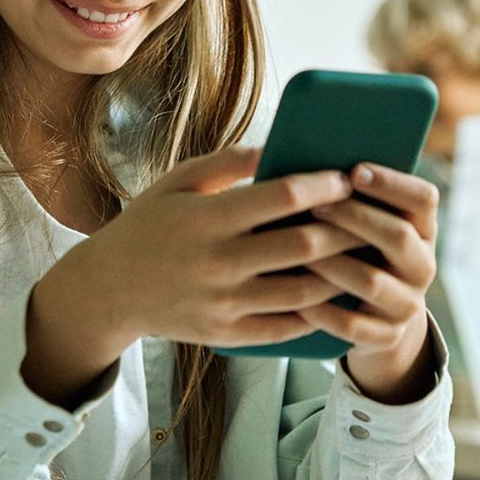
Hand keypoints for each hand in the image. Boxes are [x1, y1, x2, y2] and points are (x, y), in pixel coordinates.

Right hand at [66, 145, 367, 351]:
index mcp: (207, 219)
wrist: (109, 288)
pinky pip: (286, 327)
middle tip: (370, 216)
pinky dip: (317, 311)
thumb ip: (229, 161)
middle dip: (345, 229)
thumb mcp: (178, 180)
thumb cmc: (150, 223)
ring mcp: (224, 303)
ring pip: (303, 292)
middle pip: (302, 247)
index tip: (345, 177)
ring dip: (341, 272)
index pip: (280, 198)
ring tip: (363, 255)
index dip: (321, 186)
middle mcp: (217, 263)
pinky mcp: (227, 334)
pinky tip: (336, 292)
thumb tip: (282, 145)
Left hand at [306, 164, 439, 403]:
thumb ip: (355, 198)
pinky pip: (351, 325)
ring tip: (297, 249)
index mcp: (423, 230)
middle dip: (354, 217)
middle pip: (398, 236)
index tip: (353, 171)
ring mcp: (407, 304)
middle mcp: (422, 265)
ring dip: (332, 262)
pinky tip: (294, 297)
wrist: (374, 318)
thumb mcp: (367, 226)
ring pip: (371, 280)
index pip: (424, 198)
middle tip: (316, 205)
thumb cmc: (358, 253)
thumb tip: (316, 166)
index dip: (391, 183)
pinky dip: (321, 311)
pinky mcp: (386, 337)